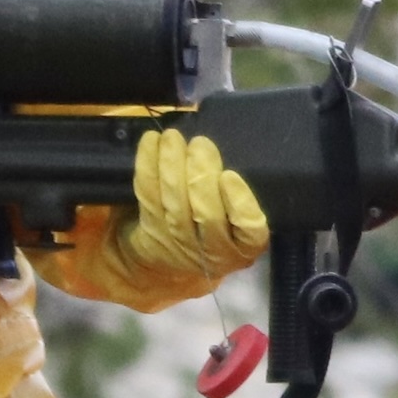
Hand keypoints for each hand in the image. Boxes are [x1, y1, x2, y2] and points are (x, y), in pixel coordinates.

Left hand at [100, 129, 269, 300]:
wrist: (167, 260)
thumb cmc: (214, 227)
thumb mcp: (236, 221)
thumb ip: (237, 195)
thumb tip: (227, 151)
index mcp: (245, 247)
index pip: (250, 229)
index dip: (240, 202)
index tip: (229, 174)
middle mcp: (213, 253)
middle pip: (207, 215)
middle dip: (201, 175)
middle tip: (200, 144)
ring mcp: (178, 244)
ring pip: (174, 203)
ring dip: (171, 165)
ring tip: (173, 138)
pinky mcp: (149, 230)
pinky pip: (148, 195)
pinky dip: (148, 165)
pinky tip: (151, 141)